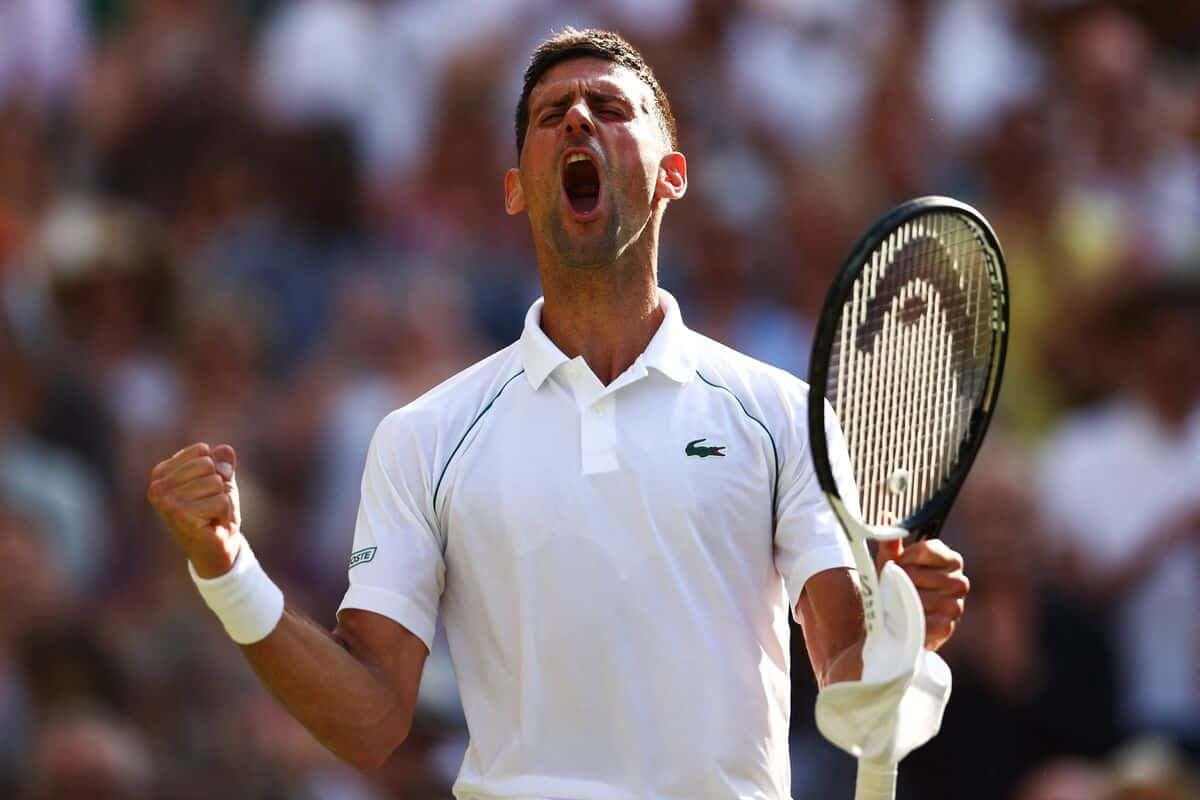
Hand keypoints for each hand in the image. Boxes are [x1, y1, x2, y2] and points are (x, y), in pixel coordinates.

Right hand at [147, 442, 242, 577]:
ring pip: (216, 483)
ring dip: (222, 501)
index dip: (215, 471)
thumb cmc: (215, 512)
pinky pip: (221, 500)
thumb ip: (223, 463)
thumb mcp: (222, 481)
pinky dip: (225, 513)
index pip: (202, 451)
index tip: (205, 492)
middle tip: (209, 506)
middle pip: (209, 465)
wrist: (216, 549)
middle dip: (219, 486)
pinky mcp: (180, 515)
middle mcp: (158, 487)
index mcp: (162, 473)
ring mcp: (166, 502)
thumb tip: (224, 449)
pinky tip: (212, 524)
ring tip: (210, 515)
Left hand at [876, 538, 968, 651]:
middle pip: (920, 574)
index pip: (928, 549)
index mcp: (950, 560)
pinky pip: (924, 620)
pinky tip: (903, 616)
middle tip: (892, 584)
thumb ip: (891, 543)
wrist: (894, 619)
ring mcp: (956, 606)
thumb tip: (886, 520)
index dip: (906, 556)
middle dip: (900, 579)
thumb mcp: (891, 561)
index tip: (896, 563)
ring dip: (902, 599)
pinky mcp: (947, 627)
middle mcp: (959, 581)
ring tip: (895, 599)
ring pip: (923, 597)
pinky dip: (909, 618)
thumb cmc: (897, 584)